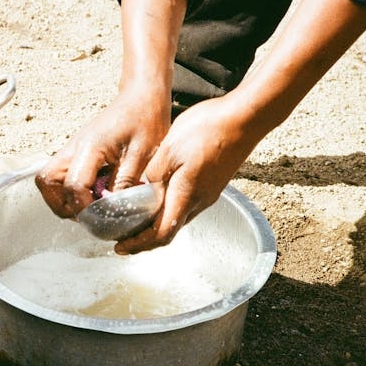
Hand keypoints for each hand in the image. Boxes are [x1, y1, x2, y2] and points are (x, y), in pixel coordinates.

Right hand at [35, 87, 169, 217]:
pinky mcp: (76, 153)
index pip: (74, 185)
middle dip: (62, 204)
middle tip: (86, 215)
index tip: (101, 218)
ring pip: (48, 180)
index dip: (84, 208)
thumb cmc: (145, 120)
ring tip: (87, 207)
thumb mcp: (144, 154)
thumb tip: (113, 210)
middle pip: (46, 182)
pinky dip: (68, 191)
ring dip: (61, 199)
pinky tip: (93, 195)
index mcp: (90, 146)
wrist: (142, 97)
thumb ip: (126, 183)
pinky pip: (60, 176)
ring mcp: (72, 150)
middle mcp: (74, 147)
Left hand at [115, 94, 259, 253]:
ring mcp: (208, 193)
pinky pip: (187, 205)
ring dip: (156, 225)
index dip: (139, 244)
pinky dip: (168, 211)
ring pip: (178, 218)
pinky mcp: (212, 184)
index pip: (161, 234)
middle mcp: (200, 201)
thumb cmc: (208, 129)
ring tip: (135, 222)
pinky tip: (157, 200)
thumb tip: (147, 190)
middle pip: (169, 231)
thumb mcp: (170, 149)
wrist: (245, 118)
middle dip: (144, 239)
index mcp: (186, 194)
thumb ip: (154, 174)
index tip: (121, 247)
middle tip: (122, 239)